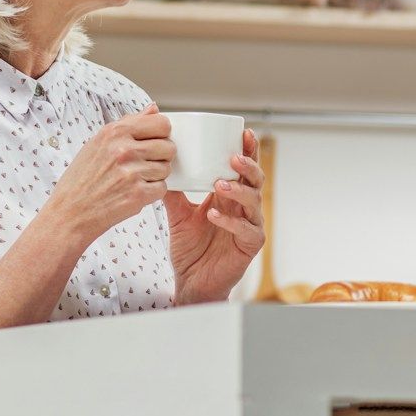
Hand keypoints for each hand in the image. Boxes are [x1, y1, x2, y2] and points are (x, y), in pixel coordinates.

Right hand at [43, 104, 174, 243]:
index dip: (162, 134)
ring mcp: (132, 172)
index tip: (154, 141)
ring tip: (134, 180)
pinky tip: (134, 192)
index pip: (161, 123)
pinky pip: (162, 188)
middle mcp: (124, 149)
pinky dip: (152, 193)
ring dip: (155, 176)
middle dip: (161, 156)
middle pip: (168, 146)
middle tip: (143, 164)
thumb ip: (129, 123)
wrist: (70, 212)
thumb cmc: (82, 179)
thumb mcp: (99, 143)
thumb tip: (153, 108)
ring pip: (166, 168)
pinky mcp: (137, 195)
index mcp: (114, 132)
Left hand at [167, 127, 265, 304]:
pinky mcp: (249, 246)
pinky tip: (214, 214)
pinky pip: (245, 230)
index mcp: (230, 196)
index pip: (243, 169)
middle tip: (234, 157)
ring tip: (221, 184)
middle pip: (256, 180)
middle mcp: (243, 209)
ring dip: (239, 191)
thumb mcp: (177, 215)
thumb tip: (159, 165)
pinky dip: (230, 221)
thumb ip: (173, 192)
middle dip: (248, 166)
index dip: (247, 150)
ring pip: (255, 203)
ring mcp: (249, 226)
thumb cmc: (189, 249)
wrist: (190, 282)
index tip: (243, 133)